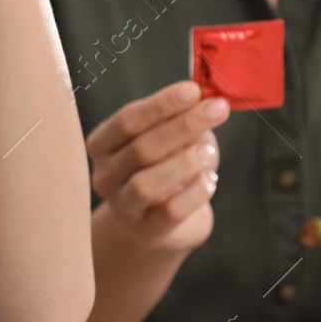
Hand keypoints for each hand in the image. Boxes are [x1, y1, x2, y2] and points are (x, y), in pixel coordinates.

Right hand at [85, 81, 230, 253]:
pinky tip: (210, 180)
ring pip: (146, 184)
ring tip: (209, 153)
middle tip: (217, 110)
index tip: (193, 90)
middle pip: (141, 148)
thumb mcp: (173, 137)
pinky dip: (195, 193)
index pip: (127, 120)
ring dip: (184, 163)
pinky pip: (170, 212)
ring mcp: (123, 207)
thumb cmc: (171, 166)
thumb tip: (205, 104)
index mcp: (102, 144)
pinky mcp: (147, 231)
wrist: (171, 219)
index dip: (161, 104)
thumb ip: (183, 120)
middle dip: (184, 126)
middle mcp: (105, 176)